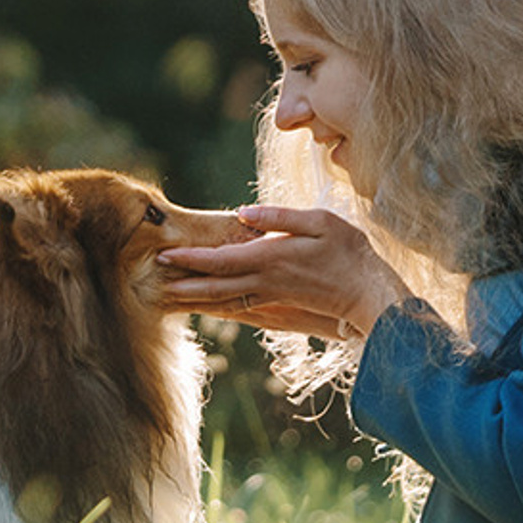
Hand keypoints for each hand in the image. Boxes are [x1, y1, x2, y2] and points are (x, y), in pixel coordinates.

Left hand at [157, 202, 407, 339]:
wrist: (369, 293)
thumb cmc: (348, 251)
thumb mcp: (318, 220)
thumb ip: (279, 217)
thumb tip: (242, 214)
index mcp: (270, 257)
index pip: (221, 260)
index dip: (191, 259)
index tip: (165, 255)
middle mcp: (266, 281)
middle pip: (215, 287)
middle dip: (183, 285)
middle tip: (153, 283)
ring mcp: (273, 297)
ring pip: (225, 301)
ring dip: (196, 300)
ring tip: (170, 298)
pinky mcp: (281, 306)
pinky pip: (242, 308)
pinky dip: (220, 308)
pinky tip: (209, 308)